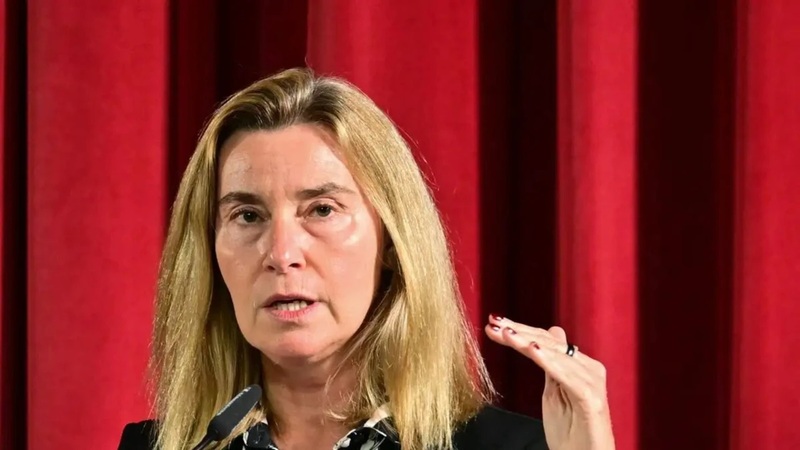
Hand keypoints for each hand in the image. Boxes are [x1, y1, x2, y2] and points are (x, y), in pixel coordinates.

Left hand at [484, 315, 614, 449]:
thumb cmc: (570, 432)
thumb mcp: (553, 393)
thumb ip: (548, 365)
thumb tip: (546, 336)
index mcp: (579, 366)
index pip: (546, 341)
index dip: (521, 330)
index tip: (494, 323)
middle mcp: (589, 369)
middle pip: (549, 343)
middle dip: (520, 331)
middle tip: (495, 323)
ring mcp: (592, 382)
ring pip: (556, 355)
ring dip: (529, 342)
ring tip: (507, 334)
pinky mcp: (592, 398)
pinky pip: (568, 376)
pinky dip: (549, 362)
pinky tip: (532, 350)